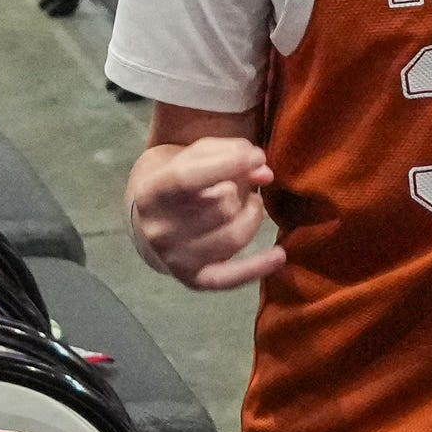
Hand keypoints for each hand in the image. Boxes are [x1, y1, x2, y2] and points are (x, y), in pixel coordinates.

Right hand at [127, 138, 283, 289]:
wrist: (161, 216)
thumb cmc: (187, 177)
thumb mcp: (200, 154)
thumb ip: (231, 152)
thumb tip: (264, 172)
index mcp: (151, 193)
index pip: (187, 179)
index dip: (226, 165)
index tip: (256, 156)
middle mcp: (158, 231)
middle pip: (221, 207)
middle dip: (240, 191)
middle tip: (237, 187)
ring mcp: (175, 258)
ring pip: (234, 236)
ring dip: (252, 215)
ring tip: (248, 204)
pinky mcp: (194, 279)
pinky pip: (228, 279)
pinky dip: (256, 268)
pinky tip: (279, 255)